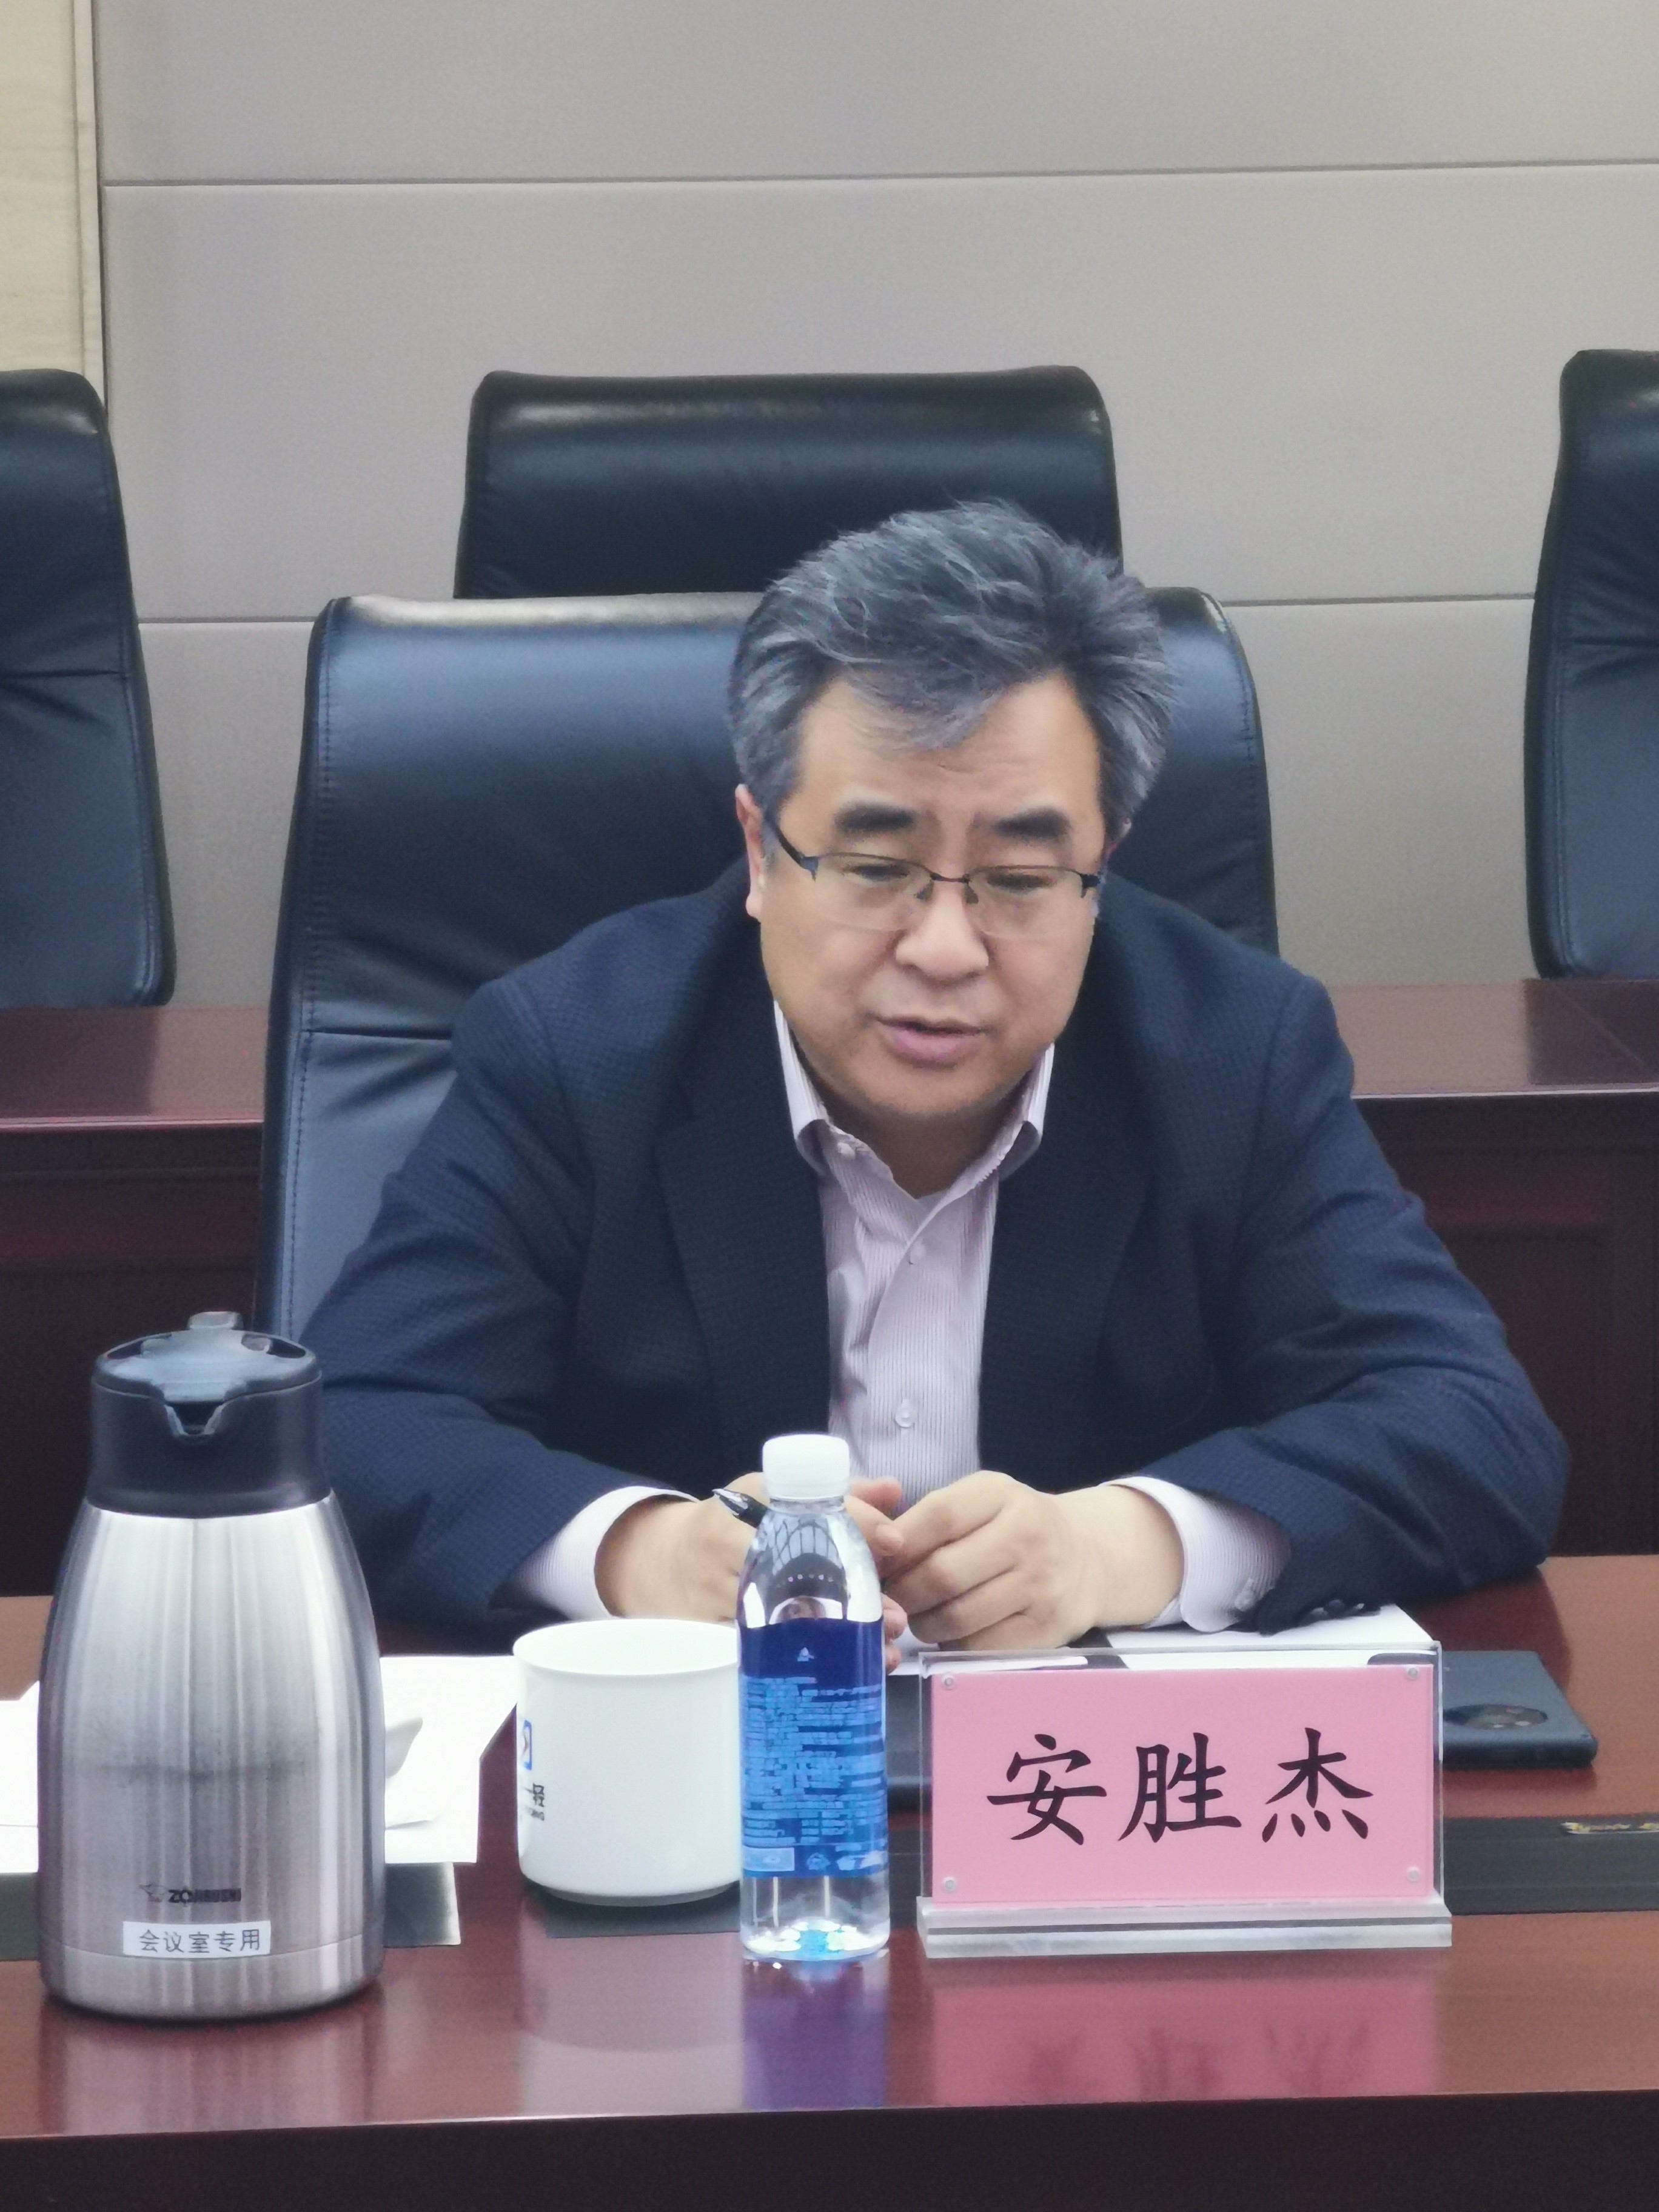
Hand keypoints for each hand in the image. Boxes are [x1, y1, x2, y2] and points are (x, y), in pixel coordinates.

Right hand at [595, 1472, 909, 1668]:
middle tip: (895, 1616)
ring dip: (836, 1643)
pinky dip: (802, 1669)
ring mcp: (713, 1601)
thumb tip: (893, 1490)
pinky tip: (840, 1678)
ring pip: (780, 1625)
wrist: (658, 1564)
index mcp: (742, 1511)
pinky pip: (759, 1658)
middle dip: (851, 1600)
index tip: (895, 1541)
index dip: (853, 1523)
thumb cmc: (727, 1526)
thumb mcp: (770, 1496)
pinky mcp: (706, 1641)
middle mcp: (724, 1555)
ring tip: (882, 1655)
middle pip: (795, 1576)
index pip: (801, 1513)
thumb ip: (835, 1495)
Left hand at [883, 1473, 1182, 1649]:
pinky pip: (978, 1646)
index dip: (897, 1544)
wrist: (1087, 1557)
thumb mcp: (982, 1500)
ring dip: (922, 1621)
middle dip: (903, 1591)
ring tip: (918, 1613)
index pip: (938, 1517)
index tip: (877, 1561)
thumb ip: (931, 1516)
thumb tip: (872, 1547)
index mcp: (1002, 1496)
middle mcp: (1028, 1538)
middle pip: (942, 1574)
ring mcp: (1040, 1587)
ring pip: (956, 1617)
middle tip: (889, 1597)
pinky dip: (952, 1643)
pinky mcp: (1046, 1631)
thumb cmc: (1015, 1526)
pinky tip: (950, 1630)